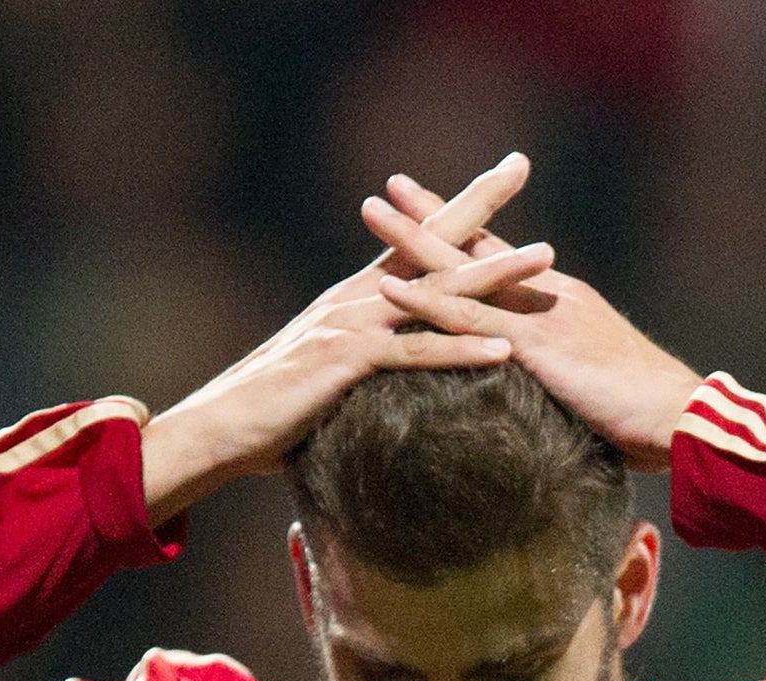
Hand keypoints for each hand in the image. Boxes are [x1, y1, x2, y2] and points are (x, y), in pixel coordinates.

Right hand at [141, 155, 544, 518]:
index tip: (502, 170)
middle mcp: (359, 297)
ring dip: (494, 276)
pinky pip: (416, 354)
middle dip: (481, 204)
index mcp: (361, 296)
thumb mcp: (335, 374)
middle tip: (521, 166)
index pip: (419, 239)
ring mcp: (353, 325)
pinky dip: (461, 350)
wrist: (221, 429)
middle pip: (432, 242)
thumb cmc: (277, 412)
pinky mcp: (347, 362)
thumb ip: (371, 356)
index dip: (460, 205)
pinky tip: (504, 351)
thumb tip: (402, 363)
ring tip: (544, 260)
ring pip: (437, 294)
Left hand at [364, 172, 702, 472]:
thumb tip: (541, 390)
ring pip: (463, 271)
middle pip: (478, 247)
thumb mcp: (593, 385)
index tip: (431, 210)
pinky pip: (468, 321)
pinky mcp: (535, 346)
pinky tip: (388, 286)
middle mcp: (547, 295)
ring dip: (413, 241)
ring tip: (371, 210)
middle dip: (431, 218)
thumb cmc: (647, 414)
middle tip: (387, 189)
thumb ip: (561, 376)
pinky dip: (425, 302)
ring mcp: (540, 316)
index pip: (503, 259)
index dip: (467, 235)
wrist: (681, 419)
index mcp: (560, 302)